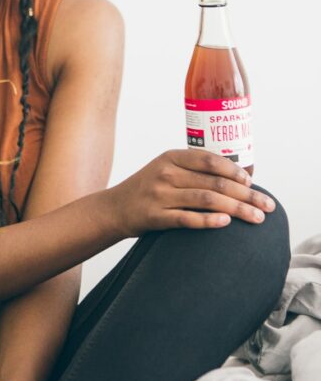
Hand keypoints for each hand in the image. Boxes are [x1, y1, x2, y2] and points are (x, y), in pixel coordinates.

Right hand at [110, 149, 275, 237]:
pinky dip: (209, 221)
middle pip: (215, 182)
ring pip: (207, 200)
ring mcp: (160, 195)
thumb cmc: (148, 189)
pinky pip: (187, 219)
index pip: (210, 160)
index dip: (235, 170)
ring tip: (256, 218)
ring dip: (237, 209)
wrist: (113, 208)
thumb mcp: (166, 169)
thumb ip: (193, 169)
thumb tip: (237, 176)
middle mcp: (166, 173)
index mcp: (171, 157)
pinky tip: (225, 223)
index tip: (252, 182)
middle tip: (266, 205)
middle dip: (246, 195)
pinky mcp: (155, 217)